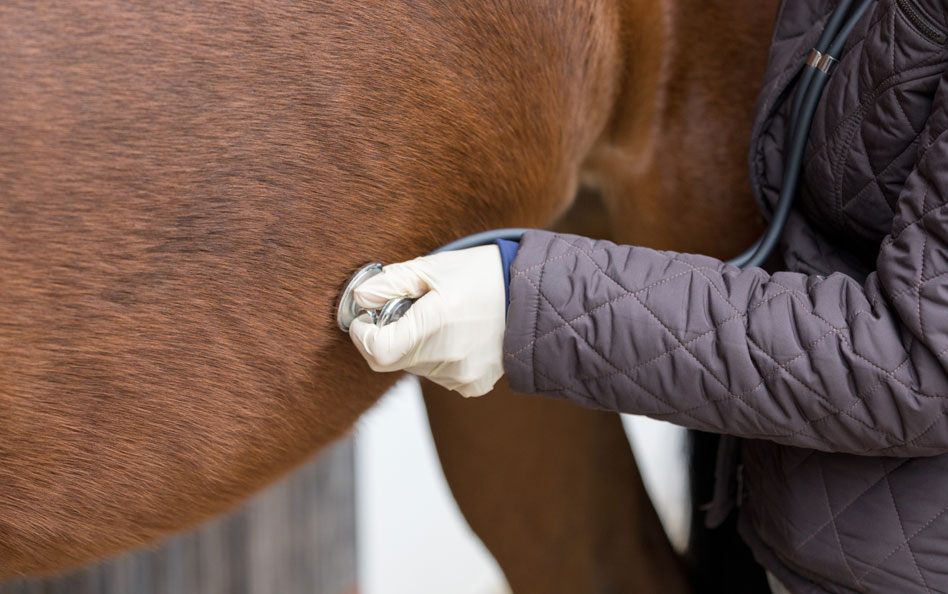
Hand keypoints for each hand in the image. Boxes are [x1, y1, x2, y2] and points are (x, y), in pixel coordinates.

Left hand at [348, 245, 505, 396]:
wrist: (531, 295)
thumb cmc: (483, 275)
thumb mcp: (432, 268)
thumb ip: (390, 284)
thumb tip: (360, 297)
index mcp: (433, 326)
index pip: (377, 351)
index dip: (363, 335)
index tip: (365, 318)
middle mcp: (446, 359)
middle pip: (392, 360)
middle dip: (390, 335)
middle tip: (410, 310)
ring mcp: (460, 376)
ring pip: (415, 367)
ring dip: (416, 346)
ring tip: (442, 319)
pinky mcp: (473, 385)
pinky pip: (439, 375)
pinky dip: (438, 357)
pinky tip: (457, 335)